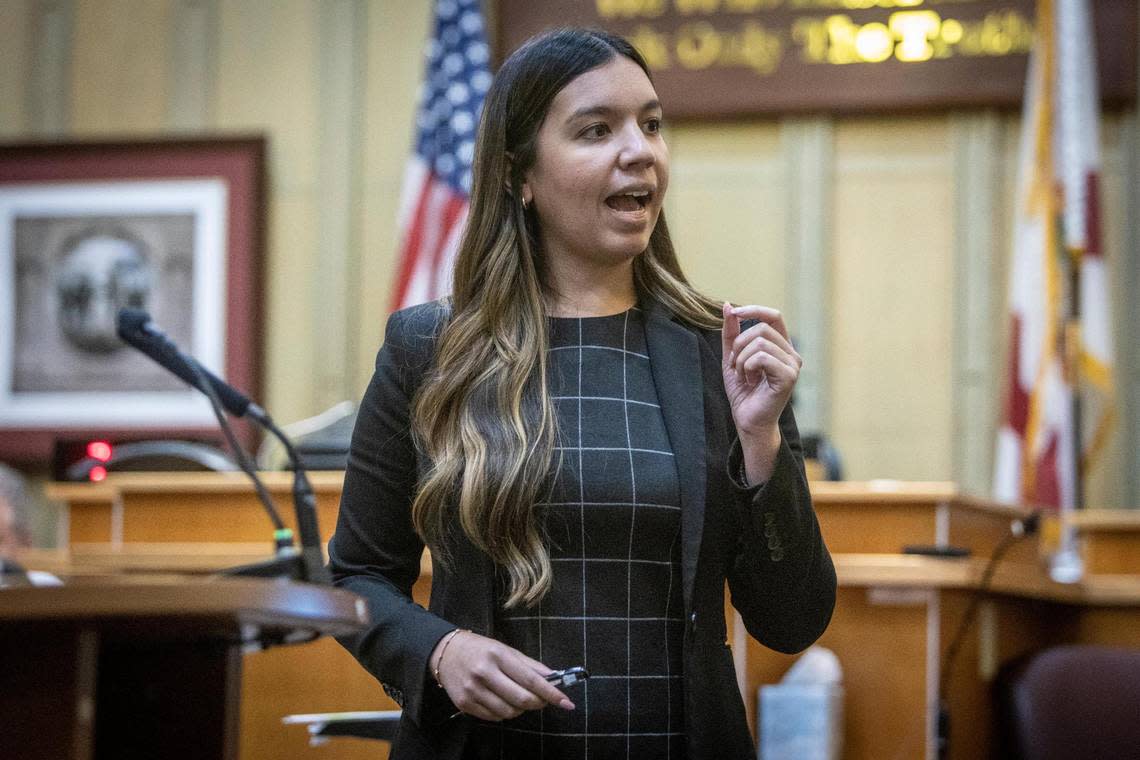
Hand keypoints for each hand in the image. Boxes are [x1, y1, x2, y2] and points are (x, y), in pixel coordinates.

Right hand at [430, 630, 573, 720]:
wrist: (445, 653)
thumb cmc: (480, 649)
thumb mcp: (506, 649)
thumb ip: (530, 665)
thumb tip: (554, 678)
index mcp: (498, 655)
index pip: (530, 679)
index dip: (551, 693)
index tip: (567, 702)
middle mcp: (484, 673)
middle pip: (521, 700)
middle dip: (538, 704)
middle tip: (543, 700)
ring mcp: (473, 690)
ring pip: (508, 712)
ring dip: (520, 709)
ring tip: (517, 697)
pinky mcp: (464, 704)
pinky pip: (494, 718)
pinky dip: (504, 713)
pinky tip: (501, 701)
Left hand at [721, 302, 801, 482]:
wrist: (748, 421)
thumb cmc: (744, 393)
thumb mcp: (732, 357)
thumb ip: (731, 333)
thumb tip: (727, 306)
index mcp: (781, 347)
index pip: (773, 316)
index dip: (753, 310)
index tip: (734, 313)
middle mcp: (792, 354)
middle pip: (761, 328)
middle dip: (739, 344)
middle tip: (735, 365)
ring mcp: (793, 365)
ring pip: (759, 343)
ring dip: (741, 359)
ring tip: (744, 376)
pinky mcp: (789, 376)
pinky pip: (761, 357)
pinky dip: (747, 367)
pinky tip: (750, 382)